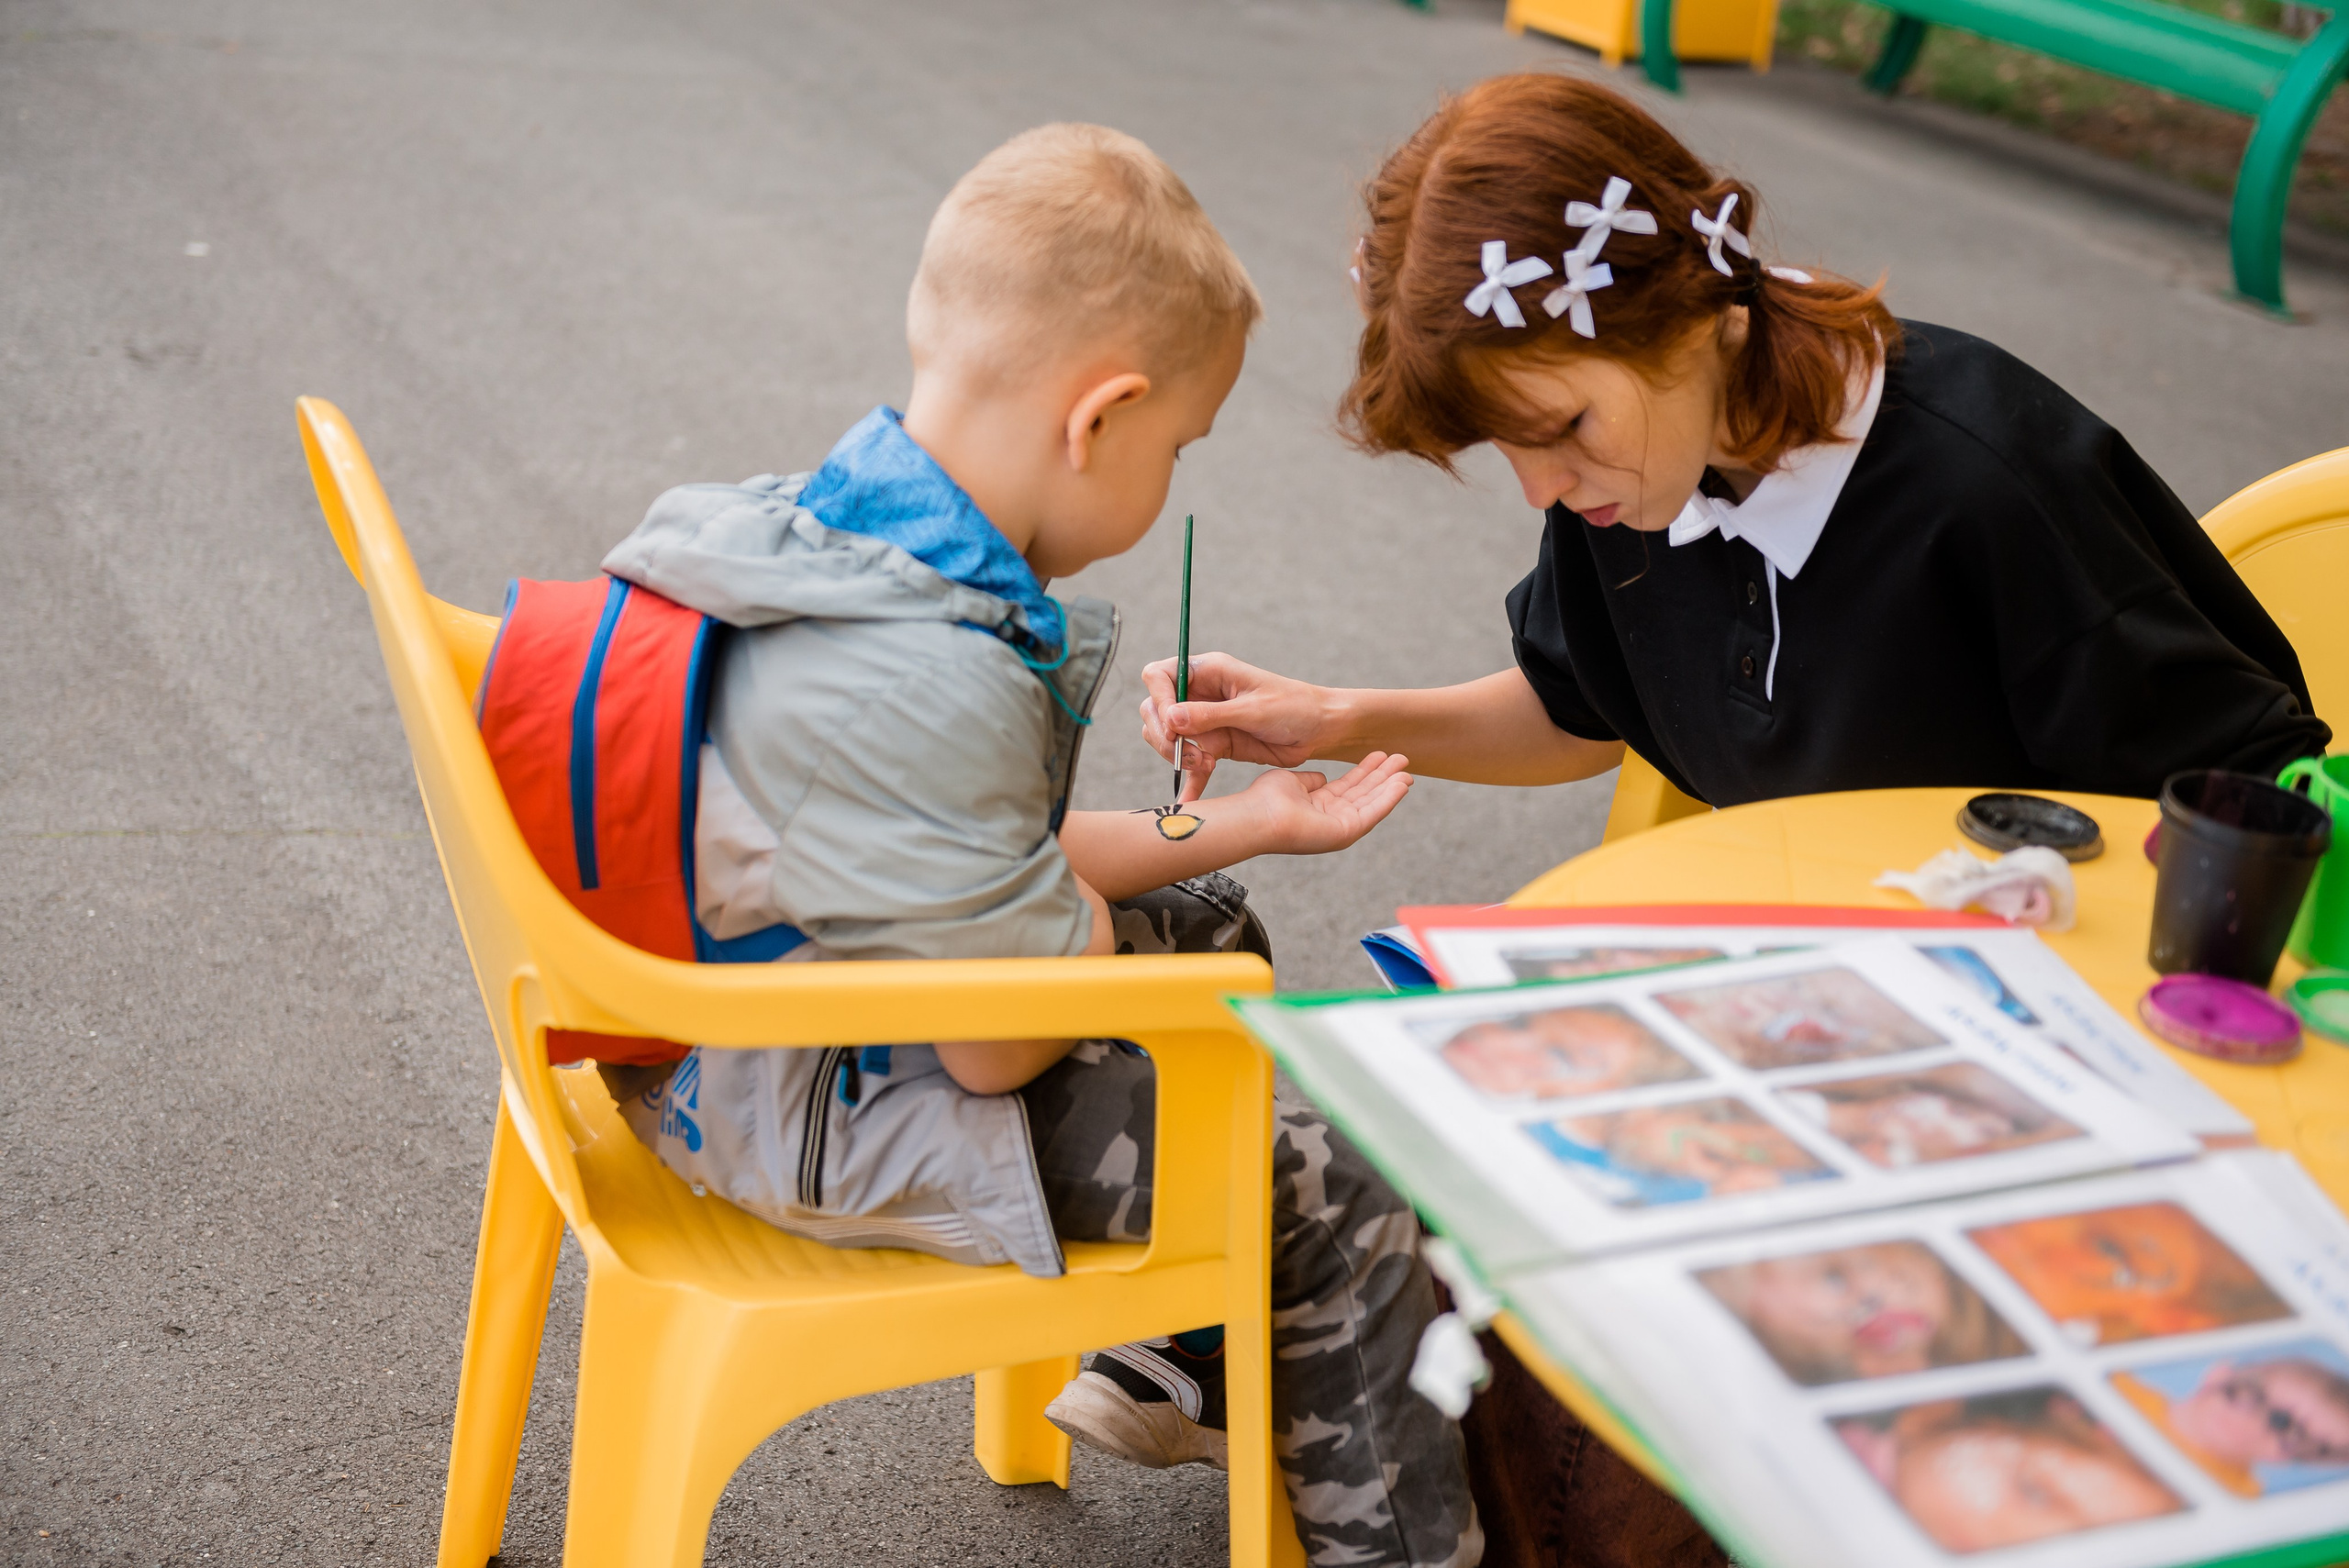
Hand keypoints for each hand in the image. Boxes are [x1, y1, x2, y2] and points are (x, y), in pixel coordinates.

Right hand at [1139, 652, 1340, 802]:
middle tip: (1186, 752)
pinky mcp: (1214, 745)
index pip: (1160, 676)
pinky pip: (1190, 761)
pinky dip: (1189, 779)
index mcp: (1210, 671)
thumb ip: (1211, 714)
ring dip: (1177, 755)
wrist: (1320, 731)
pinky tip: (1189, 798)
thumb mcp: (1253, 709)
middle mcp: (1201, 693)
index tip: (1173, 726)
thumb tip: (1171, 717)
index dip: (1159, 699)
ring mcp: (1205, 721)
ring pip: (1167, 736)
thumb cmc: (1294, 707)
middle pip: (1156, 709)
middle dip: (1163, 733)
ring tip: (1206, 765)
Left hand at [1236, 752, 1412, 855]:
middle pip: (1364, 794)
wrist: (1258, 815)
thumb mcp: (1291, 782)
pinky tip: (1401, 784)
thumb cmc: (1266, 799)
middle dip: (1383, 776)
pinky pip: (1373, 813)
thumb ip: (1309, 780)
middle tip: (1401, 759)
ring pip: (1372, 803)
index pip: (1349, 787)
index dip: (1365, 771)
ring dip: (1391, 786)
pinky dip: (1389, 798)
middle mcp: (1331, 819)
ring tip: (1407, 769)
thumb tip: (1322, 778)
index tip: (1380, 755)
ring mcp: (1339, 828)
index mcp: (1319, 806)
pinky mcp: (1346, 832)